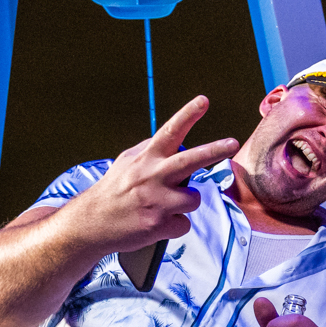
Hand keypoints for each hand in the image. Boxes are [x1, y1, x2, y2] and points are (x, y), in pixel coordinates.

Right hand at [59, 97, 239, 255]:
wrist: (92, 224)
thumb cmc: (113, 192)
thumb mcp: (127, 163)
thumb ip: (150, 150)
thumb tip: (175, 140)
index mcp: (146, 159)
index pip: (170, 132)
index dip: (188, 115)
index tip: (203, 101)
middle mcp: (152, 176)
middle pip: (191, 161)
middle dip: (214, 150)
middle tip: (232, 143)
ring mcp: (156, 201)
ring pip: (193, 199)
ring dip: (185, 203)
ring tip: (164, 205)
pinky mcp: (158, 225)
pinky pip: (184, 224)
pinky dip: (174, 225)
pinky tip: (156, 222)